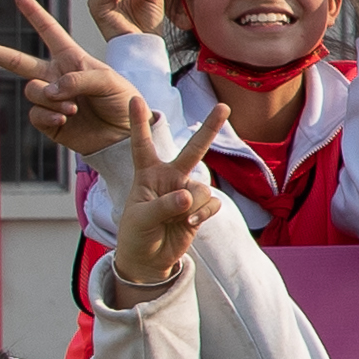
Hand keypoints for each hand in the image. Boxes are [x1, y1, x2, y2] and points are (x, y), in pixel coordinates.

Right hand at [0, 0, 148, 157]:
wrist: (124, 137)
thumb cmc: (122, 102)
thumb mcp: (109, 81)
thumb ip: (78, 79)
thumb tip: (49, 89)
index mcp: (72, 58)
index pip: (50, 32)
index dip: (35, 14)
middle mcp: (56, 76)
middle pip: (18, 61)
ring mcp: (50, 99)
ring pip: (32, 90)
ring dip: (51, 97)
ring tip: (74, 107)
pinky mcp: (47, 121)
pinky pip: (35, 113)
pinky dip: (48, 115)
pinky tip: (65, 118)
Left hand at [109, 104, 231, 286]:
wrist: (148, 260)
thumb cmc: (136, 234)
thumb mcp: (141, 219)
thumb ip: (163, 205)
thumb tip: (187, 195)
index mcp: (147, 174)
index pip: (142, 144)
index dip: (138, 122)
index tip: (134, 98)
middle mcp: (170, 177)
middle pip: (192, 149)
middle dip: (208, 128)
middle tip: (224, 107)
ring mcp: (186, 192)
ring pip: (201, 188)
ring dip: (192, 205)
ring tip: (180, 219)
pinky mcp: (199, 208)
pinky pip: (211, 203)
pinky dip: (203, 212)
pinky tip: (191, 222)